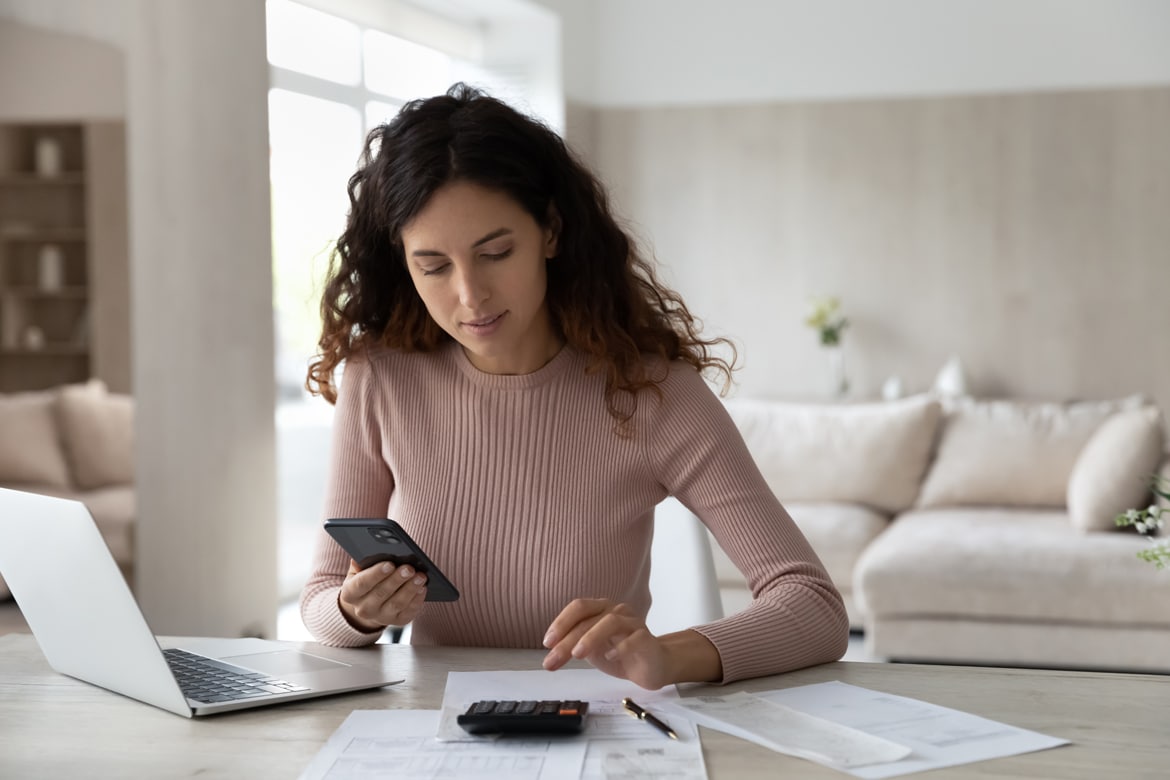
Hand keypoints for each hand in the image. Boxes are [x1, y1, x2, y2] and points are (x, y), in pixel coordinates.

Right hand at [338, 560, 426, 632]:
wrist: (369, 604)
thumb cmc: (365, 580)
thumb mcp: (358, 571)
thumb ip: (361, 562)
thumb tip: (366, 553)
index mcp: (350, 594)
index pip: (362, 583)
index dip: (376, 574)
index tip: (390, 564)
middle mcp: (363, 609)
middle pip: (381, 593)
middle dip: (397, 579)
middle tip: (409, 568)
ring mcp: (380, 617)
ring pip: (397, 603)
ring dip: (410, 589)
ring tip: (420, 576)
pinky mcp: (397, 621)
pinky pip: (408, 611)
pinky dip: (417, 599)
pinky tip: (422, 588)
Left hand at [540, 598, 676, 689]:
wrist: (652, 666)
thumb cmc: (619, 654)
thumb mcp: (590, 650)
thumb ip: (573, 646)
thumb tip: (550, 654)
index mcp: (601, 609)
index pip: (578, 607)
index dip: (561, 622)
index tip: (547, 643)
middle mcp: (617, 611)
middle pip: (589, 619)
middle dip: (567, 640)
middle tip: (553, 659)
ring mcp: (633, 623)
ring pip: (611, 621)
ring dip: (591, 637)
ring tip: (577, 655)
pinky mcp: (647, 639)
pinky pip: (634, 638)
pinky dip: (620, 647)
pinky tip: (609, 657)